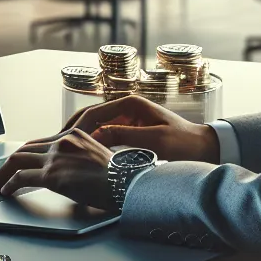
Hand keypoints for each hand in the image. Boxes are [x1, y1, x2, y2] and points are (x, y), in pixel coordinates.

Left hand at [0, 128, 115, 208]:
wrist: (125, 184)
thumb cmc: (117, 177)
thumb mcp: (97, 157)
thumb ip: (79, 157)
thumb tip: (69, 170)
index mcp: (73, 135)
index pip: (42, 142)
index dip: (26, 153)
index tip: (19, 162)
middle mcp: (62, 142)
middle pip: (26, 148)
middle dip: (10, 162)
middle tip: (1, 173)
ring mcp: (56, 158)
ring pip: (18, 159)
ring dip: (3, 173)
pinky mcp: (52, 175)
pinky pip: (21, 177)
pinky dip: (9, 184)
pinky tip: (6, 190)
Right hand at [66, 95, 219, 162]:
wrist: (207, 149)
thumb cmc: (185, 144)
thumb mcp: (155, 140)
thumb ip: (125, 135)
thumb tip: (95, 135)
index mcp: (132, 104)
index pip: (93, 113)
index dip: (74, 128)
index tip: (60, 142)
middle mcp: (127, 108)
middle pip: (89, 118)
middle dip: (71, 132)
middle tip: (53, 147)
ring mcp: (128, 119)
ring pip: (95, 127)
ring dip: (79, 138)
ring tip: (62, 152)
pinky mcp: (131, 132)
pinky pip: (105, 136)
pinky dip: (91, 144)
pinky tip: (82, 157)